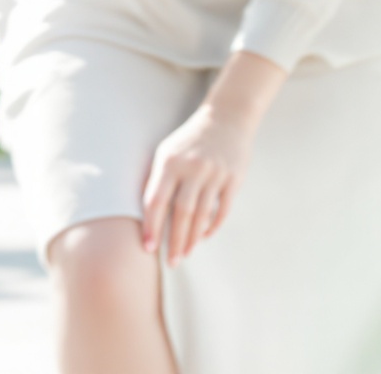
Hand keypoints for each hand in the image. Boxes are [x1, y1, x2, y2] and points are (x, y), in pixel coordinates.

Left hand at [140, 50, 285, 263]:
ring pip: (201, 214)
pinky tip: (205, 236)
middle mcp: (191, 168)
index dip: (151, 225)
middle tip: (170, 262)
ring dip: (193, 238)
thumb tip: (147, 213)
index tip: (148, 247)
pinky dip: (213, 225)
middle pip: (180, 213)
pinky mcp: (233, 179)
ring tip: (185, 254)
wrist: (226, 118)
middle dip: (174, 241)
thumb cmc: (189, 140)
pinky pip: (222, 209)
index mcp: (169, 162)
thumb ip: (158, 179)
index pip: (156, 200)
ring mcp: (214, 174)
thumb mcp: (167, 151)